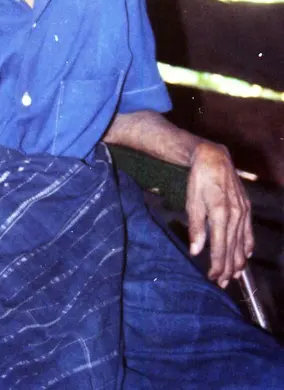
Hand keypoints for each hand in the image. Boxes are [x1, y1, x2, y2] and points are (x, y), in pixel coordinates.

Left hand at [186, 141, 252, 287]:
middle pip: (233, 248)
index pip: (220, 247)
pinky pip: (249, 231)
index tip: (212, 277)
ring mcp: (243, 211)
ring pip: (242, 243)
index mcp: (220, 213)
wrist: (214, 158)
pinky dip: (248, 245)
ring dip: (239, 261)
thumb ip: (196, 227)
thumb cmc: (199, 179)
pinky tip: (246, 256)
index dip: (217, 264)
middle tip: (222, 283)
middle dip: (227, 268)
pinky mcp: (247, 208)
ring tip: (234, 276)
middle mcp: (235, 214)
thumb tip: (195, 250)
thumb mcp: (192, 201)